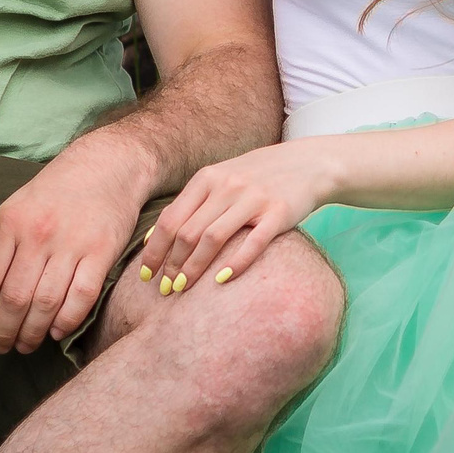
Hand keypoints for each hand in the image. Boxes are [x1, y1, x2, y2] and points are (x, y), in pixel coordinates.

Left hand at [0, 138, 151, 352]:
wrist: (107, 165)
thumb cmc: (57, 191)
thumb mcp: (17, 206)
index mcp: (11, 222)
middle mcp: (38, 234)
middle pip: (14, 297)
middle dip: (3, 331)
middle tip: (0, 347)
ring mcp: (71, 244)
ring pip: (45, 303)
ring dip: (31, 333)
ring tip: (24, 345)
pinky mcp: (102, 252)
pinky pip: (80, 297)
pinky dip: (66, 321)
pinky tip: (56, 332)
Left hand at [133, 140, 336, 293]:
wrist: (308, 163)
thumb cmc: (257, 177)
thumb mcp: (221, 179)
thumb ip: (191, 204)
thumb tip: (151, 237)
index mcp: (207, 178)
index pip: (171, 219)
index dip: (154, 250)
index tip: (145, 275)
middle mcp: (227, 186)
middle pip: (188, 232)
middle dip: (171, 264)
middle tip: (164, 289)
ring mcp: (253, 199)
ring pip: (213, 238)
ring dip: (194, 268)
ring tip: (182, 288)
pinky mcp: (278, 213)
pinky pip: (253, 243)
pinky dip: (235, 263)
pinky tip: (221, 281)